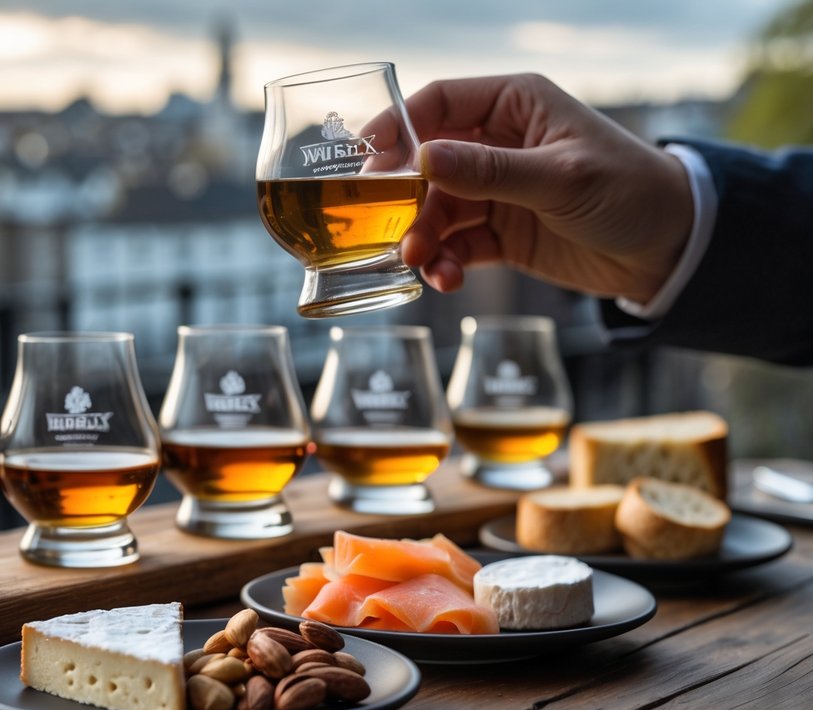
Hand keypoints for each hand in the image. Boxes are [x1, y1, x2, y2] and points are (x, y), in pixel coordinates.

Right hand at [400, 74, 692, 303]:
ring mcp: (497, 191)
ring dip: (423, 237)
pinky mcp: (501, 233)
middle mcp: (498, 144)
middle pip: (428, 165)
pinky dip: (445, 263)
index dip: (399, 126)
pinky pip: (457, 245)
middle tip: (392, 229)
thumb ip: (490, 171)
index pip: (440, 103)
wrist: (669, 250)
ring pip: (438, 210)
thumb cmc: (630, 191)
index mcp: (514, 106)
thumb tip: (425, 159)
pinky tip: (445, 279)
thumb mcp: (560, 177)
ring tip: (421, 262)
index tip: (367, 158)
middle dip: (408, 199)